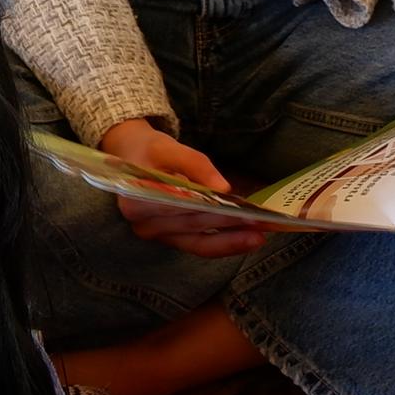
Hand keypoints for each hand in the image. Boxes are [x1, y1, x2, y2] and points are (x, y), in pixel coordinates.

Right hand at [103, 118, 268, 256]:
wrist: (132, 158)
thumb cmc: (149, 152)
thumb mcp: (168, 147)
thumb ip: (195, 165)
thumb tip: (224, 188)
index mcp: (137, 201)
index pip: (182, 210)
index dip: (214, 213)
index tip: (246, 211)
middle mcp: (144, 225)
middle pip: (194, 227)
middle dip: (230, 226)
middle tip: (263, 223)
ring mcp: (157, 236)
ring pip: (199, 244)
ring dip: (232, 241)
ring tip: (260, 236)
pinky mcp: (170, 239)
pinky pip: (199, 246)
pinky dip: (224, 243)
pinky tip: (247, 239)